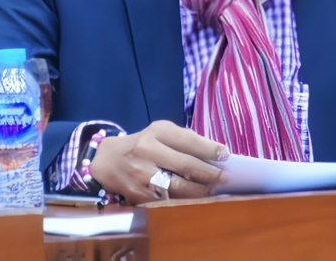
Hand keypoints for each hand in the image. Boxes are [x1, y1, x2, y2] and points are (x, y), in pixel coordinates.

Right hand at [89, 120, 228, 203]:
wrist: (108, 161)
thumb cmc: (143, 144)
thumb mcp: (160, 133)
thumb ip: (184, 139)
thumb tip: (215, 152)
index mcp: (155, 133)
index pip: (187, 140)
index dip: (208, 149)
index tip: (226, 154)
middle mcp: (147, 151)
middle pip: (184, 165)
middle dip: (209, 173)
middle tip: (227, 178)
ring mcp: (141, 174)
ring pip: (176, 186)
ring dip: (199, 190)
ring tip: (214, 191)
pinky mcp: (138, 194)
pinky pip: (166, 200)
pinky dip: (183, 202)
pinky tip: (195, 201)